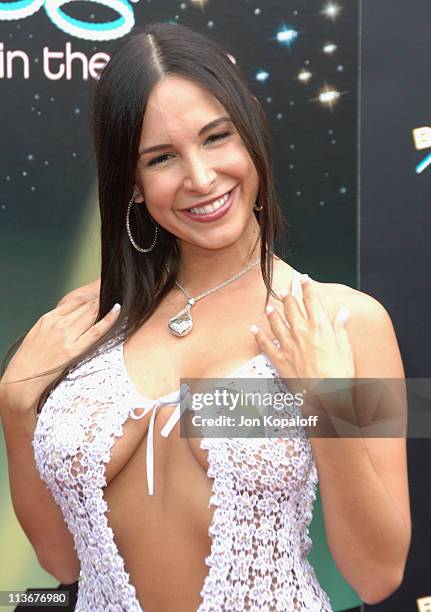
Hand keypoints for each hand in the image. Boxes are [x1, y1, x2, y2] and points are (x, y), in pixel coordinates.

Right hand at [0, 294, 120, 414]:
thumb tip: (73, 316)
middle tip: (115, 289)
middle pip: (85, 305)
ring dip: (105, 305)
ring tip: (118, 296)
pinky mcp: (74, 349)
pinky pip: (96, 331)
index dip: (91, 294)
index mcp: (48, 318)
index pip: (75, 301)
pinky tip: (117, 309)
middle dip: (101, 297)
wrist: (22, 379)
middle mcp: (58, 324)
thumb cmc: (31, 358)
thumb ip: (55, 322)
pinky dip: (108, 319)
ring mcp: (67, 336)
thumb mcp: (39, 333)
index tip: (103, 289)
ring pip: (91, 314)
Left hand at [250, 275, 355, 416]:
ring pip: (276, 322)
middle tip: (282, 290)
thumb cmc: (340, 374)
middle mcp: (301, 331)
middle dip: (287, 296)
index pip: (311, 300)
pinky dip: (258, 335)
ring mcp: (288, 345)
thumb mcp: (346, 348)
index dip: (307, 287)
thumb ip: (341, 329)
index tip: (304, 278)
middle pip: (291, 308)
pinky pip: (265, 344)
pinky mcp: (279, 359)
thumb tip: (344, 313)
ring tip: (269, 306)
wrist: (327, 395)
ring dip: (272, 313)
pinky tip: (253, 329)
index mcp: (320, 326)